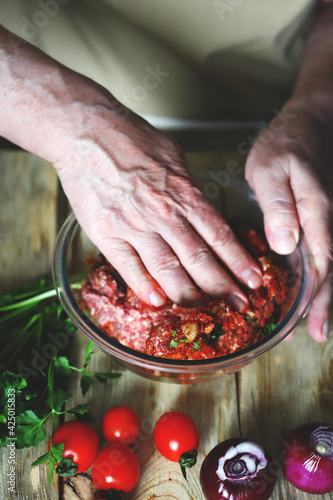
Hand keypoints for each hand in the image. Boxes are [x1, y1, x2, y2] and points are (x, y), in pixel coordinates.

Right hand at [55, 98, 261, 307]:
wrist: (86, 133)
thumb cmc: (130, 138)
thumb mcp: (173, 155)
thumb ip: (188, 187)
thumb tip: (201, 209)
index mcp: (183, 193)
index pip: (218, 234)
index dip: (238, 260)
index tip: (252, 279)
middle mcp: (163, 213)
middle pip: (198, 257)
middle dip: (222, 285)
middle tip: (238, 304)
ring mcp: (134, 225)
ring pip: (167, 268)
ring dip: (189, 294)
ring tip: (203, 310)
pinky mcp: (106, 233)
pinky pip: (129, 267)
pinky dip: (145, 287)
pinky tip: (159, 302)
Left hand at [245, 99, 332, 341]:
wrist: (310, 122)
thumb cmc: (287, 144)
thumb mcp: (272, 168)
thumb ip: (279, 205)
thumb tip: (284, 245)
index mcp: (317, 213)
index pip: (321, 262)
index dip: (314, 295)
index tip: (306, 323)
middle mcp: (328, 221)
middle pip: (330, 270)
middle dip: (321, 305)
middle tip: (313, 336)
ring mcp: (327, 220)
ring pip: (328, 264)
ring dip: (322, 295)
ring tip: (313, 325)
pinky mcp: (319, 218)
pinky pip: (322, 252)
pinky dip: (317, 274)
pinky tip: (310, 288)